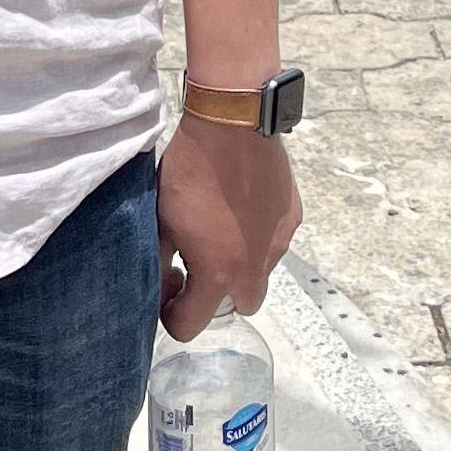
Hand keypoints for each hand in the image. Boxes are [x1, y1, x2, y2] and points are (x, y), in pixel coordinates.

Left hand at [156, 116, 301, 341]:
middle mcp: (256, 266)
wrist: (233, 124)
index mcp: (218, 273)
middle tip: (198, 262)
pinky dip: (257, 235)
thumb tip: (159, 287)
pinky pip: (274, 241)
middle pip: (239, 306)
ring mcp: (280, 242)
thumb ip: (157, 264)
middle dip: (217, 295)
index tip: (168, 286)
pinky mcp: (293, 217)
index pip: (191, 326)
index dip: (171, 314)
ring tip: (220, 225)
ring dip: (239, 263)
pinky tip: (240, 205)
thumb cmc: (190, 171)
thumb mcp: (160, 221)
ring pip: (260, 272)